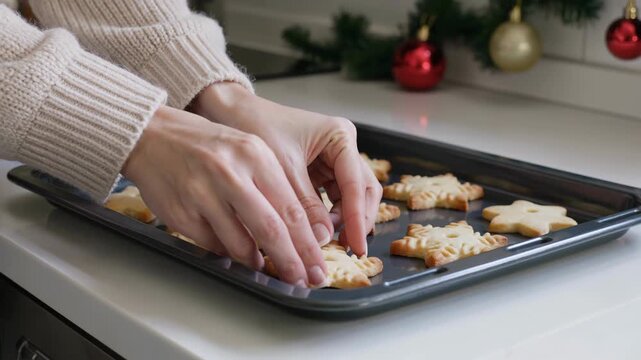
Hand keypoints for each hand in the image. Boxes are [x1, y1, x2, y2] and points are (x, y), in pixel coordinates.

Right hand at [122, 106, 326, 286]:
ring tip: (267, 266)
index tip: (317, 264)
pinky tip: (236, 253)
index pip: (291, 208)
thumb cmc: (207, 145)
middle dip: (291, 261)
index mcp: (255, 154)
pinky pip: (213, 245)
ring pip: (241, 244)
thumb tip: (299, 232)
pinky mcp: (182, 213)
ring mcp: (203, 194)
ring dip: (257, 261)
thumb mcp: (249, 151)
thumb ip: (274, 186)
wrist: (154, 136)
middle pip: (271, 230)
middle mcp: (230, 173)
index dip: (307, 244)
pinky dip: (229, 254)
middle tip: (302, 279)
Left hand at [192, 83, 381, 255]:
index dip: (358, 218)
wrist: (231, 113)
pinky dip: (329, 216)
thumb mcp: (282, 170)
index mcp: (340, 136)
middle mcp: (341, 147)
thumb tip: (322, 239)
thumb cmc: (255, 126)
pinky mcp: (319, 171)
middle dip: (358, 219)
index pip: (357, 183)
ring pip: (351, 196)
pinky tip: (319, 231)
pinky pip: (332, 198)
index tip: (356, 245)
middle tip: (348, 248)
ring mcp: (332, 159)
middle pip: (363, 190)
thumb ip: (304, 205)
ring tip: (330, 242)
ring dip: (345, 220)